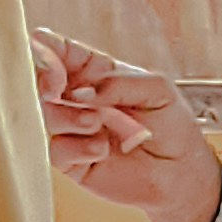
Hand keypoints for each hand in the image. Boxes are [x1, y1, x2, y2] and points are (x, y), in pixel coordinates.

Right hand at [32, 28, 221, 221]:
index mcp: (95, 73)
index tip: (45, 49)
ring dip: (69, 117)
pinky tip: (101, 150)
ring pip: (46, 115)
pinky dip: (77, 148)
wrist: (180, 173)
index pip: (61, 52)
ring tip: (96, 122)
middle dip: (44, 81)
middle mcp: (78, 99)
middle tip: (57, 87)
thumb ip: (118, 82)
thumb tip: (81, 92)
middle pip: (41, 82)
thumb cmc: (172, 126)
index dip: (47, 48)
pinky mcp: (73, 161)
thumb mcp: (156, 89)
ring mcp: (73, 130)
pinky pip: (56, 150)